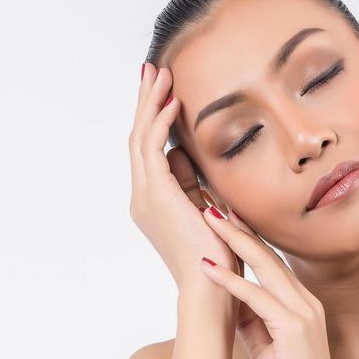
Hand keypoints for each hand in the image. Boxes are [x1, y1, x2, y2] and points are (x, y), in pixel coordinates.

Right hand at [127, 64, 243, 295]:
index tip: (163, 90)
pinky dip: (161, 123)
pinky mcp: (156, 196)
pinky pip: (154, 150)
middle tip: (152, 69)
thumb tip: (190, 158)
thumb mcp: (209, 212)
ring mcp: (146, 197)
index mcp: (154, 202)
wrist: (212, 289)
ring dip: (151, 103)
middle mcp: (143, 197)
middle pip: (139, 138)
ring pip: (141, 138)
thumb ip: (196, 186)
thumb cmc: (219, 259)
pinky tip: (174, 102)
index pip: (149, 150)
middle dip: (146, 101)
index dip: (153, 117)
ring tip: (160, 74)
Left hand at [195, 207, 349, 358]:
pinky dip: (231, 280)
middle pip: (267, 255)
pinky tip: (209, 266)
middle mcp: (304, 302)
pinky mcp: (293, 329)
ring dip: (233, 241)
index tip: (223, 218)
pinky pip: (258, 297)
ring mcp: (302, 313)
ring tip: (208, 219)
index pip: (270, 263)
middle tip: (212, 202)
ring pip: (264, 267)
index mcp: (300, 305)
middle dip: (238, 227)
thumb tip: (229, 301)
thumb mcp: (266, 348)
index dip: (245, 239)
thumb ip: (252, 321)